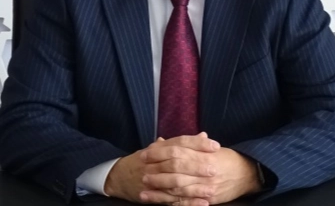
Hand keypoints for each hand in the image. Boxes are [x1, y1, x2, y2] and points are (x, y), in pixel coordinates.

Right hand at [104, 133, 218, 203]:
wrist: (119, 176)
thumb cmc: (144, 160)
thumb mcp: (160, 148)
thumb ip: (182, 144)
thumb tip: (203, 135)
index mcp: (160, 148)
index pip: (180, 142)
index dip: (198, 144)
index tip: (215, 146)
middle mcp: (156, 162)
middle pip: (178, 162)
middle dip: (197, 166)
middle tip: (214, 169)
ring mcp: (154, 179)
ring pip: (176, 183)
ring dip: (195, 188)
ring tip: (212, 189)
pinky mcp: (154, 195)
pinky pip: (172, 200)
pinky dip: (188, 203)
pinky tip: (202, 203)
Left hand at [141, 137, 261, 204]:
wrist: (248, 174)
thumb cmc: (227, 159)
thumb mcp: (208, 148)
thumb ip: (186, 145)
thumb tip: (162, 141)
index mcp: (204, 154)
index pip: (177, 152)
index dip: (160, 153)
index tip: (146, 153)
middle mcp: (205, 170)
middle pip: (176, 169)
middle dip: (157, 170)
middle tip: (142, 171)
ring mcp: (206, 186)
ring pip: (178, 187)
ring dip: (159, 188)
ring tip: (143, 188)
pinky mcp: (207, 200)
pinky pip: (185, 202)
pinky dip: (169, 201)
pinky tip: (156, 201)